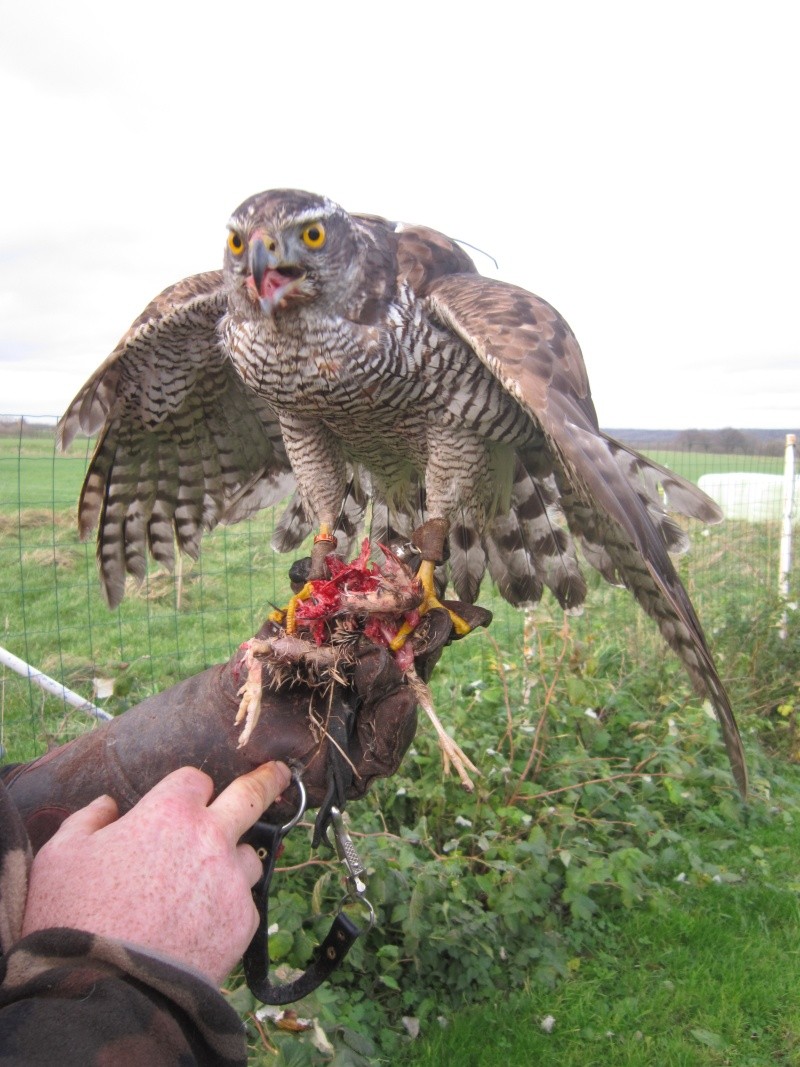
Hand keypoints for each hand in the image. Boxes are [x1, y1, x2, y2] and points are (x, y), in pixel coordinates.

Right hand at [21, 761, 290, 985]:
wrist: (105, 991)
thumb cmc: (74, 919)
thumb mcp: (59, 856)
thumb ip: (87, 819)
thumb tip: (107, 805)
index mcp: (169, 812)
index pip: (195, 779)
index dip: (187, 790)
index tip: (184, 799)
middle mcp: (210, 838)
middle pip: (252, 794)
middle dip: (269, 780)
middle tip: (280, 774)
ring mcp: (232, 880)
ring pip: (250, 855)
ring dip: (234, 861)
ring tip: (206, 883)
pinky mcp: (243, 922)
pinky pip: (243, 903)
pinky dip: (226, 907)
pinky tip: (200, 924)